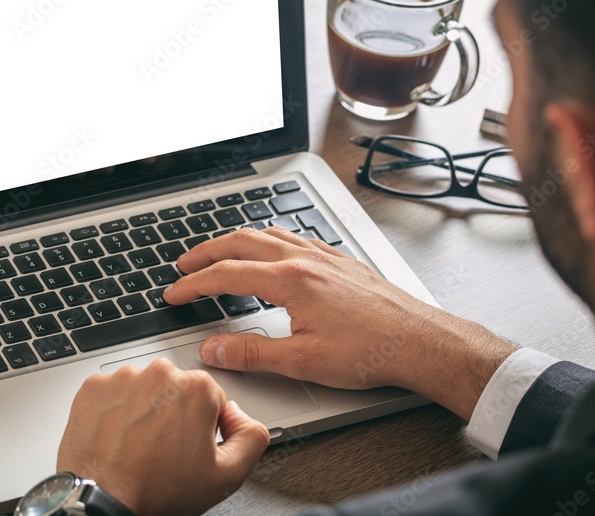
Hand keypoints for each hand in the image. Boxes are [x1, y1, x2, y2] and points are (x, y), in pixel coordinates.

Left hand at [57, 358, 269, 515]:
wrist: (103, 500)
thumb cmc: (156, 490)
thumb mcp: (226, 475)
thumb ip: (251, 437)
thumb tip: (242, 417)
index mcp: (196, 388)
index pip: (210, 398)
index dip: (203, 426)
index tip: (189, 445)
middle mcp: (160, 373)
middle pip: (176, 389)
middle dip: (174, 413)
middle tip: (164, 449)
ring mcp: (123, 378)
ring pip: (143, 389)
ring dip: (143, 410)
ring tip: (137, 445)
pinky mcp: (94, 386)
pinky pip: (112, 392)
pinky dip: (114, 410)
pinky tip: (117, 437)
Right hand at [164, 228, 515, 419]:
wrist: (421, 341)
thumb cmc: (371, 351)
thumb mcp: (302, 361)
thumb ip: (251, 353)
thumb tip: (212, 350)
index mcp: (289, 280)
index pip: (226, 275)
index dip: (193, 284)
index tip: (174, 294)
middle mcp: (304, 259)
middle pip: (240, 242)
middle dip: (205, 252)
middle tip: (184, 265)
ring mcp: (323, 255)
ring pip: (267, 233)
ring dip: (235, 240)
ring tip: (218, 252)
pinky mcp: (339, 260)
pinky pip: (293, 236)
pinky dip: (268, 238)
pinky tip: (271, 249)